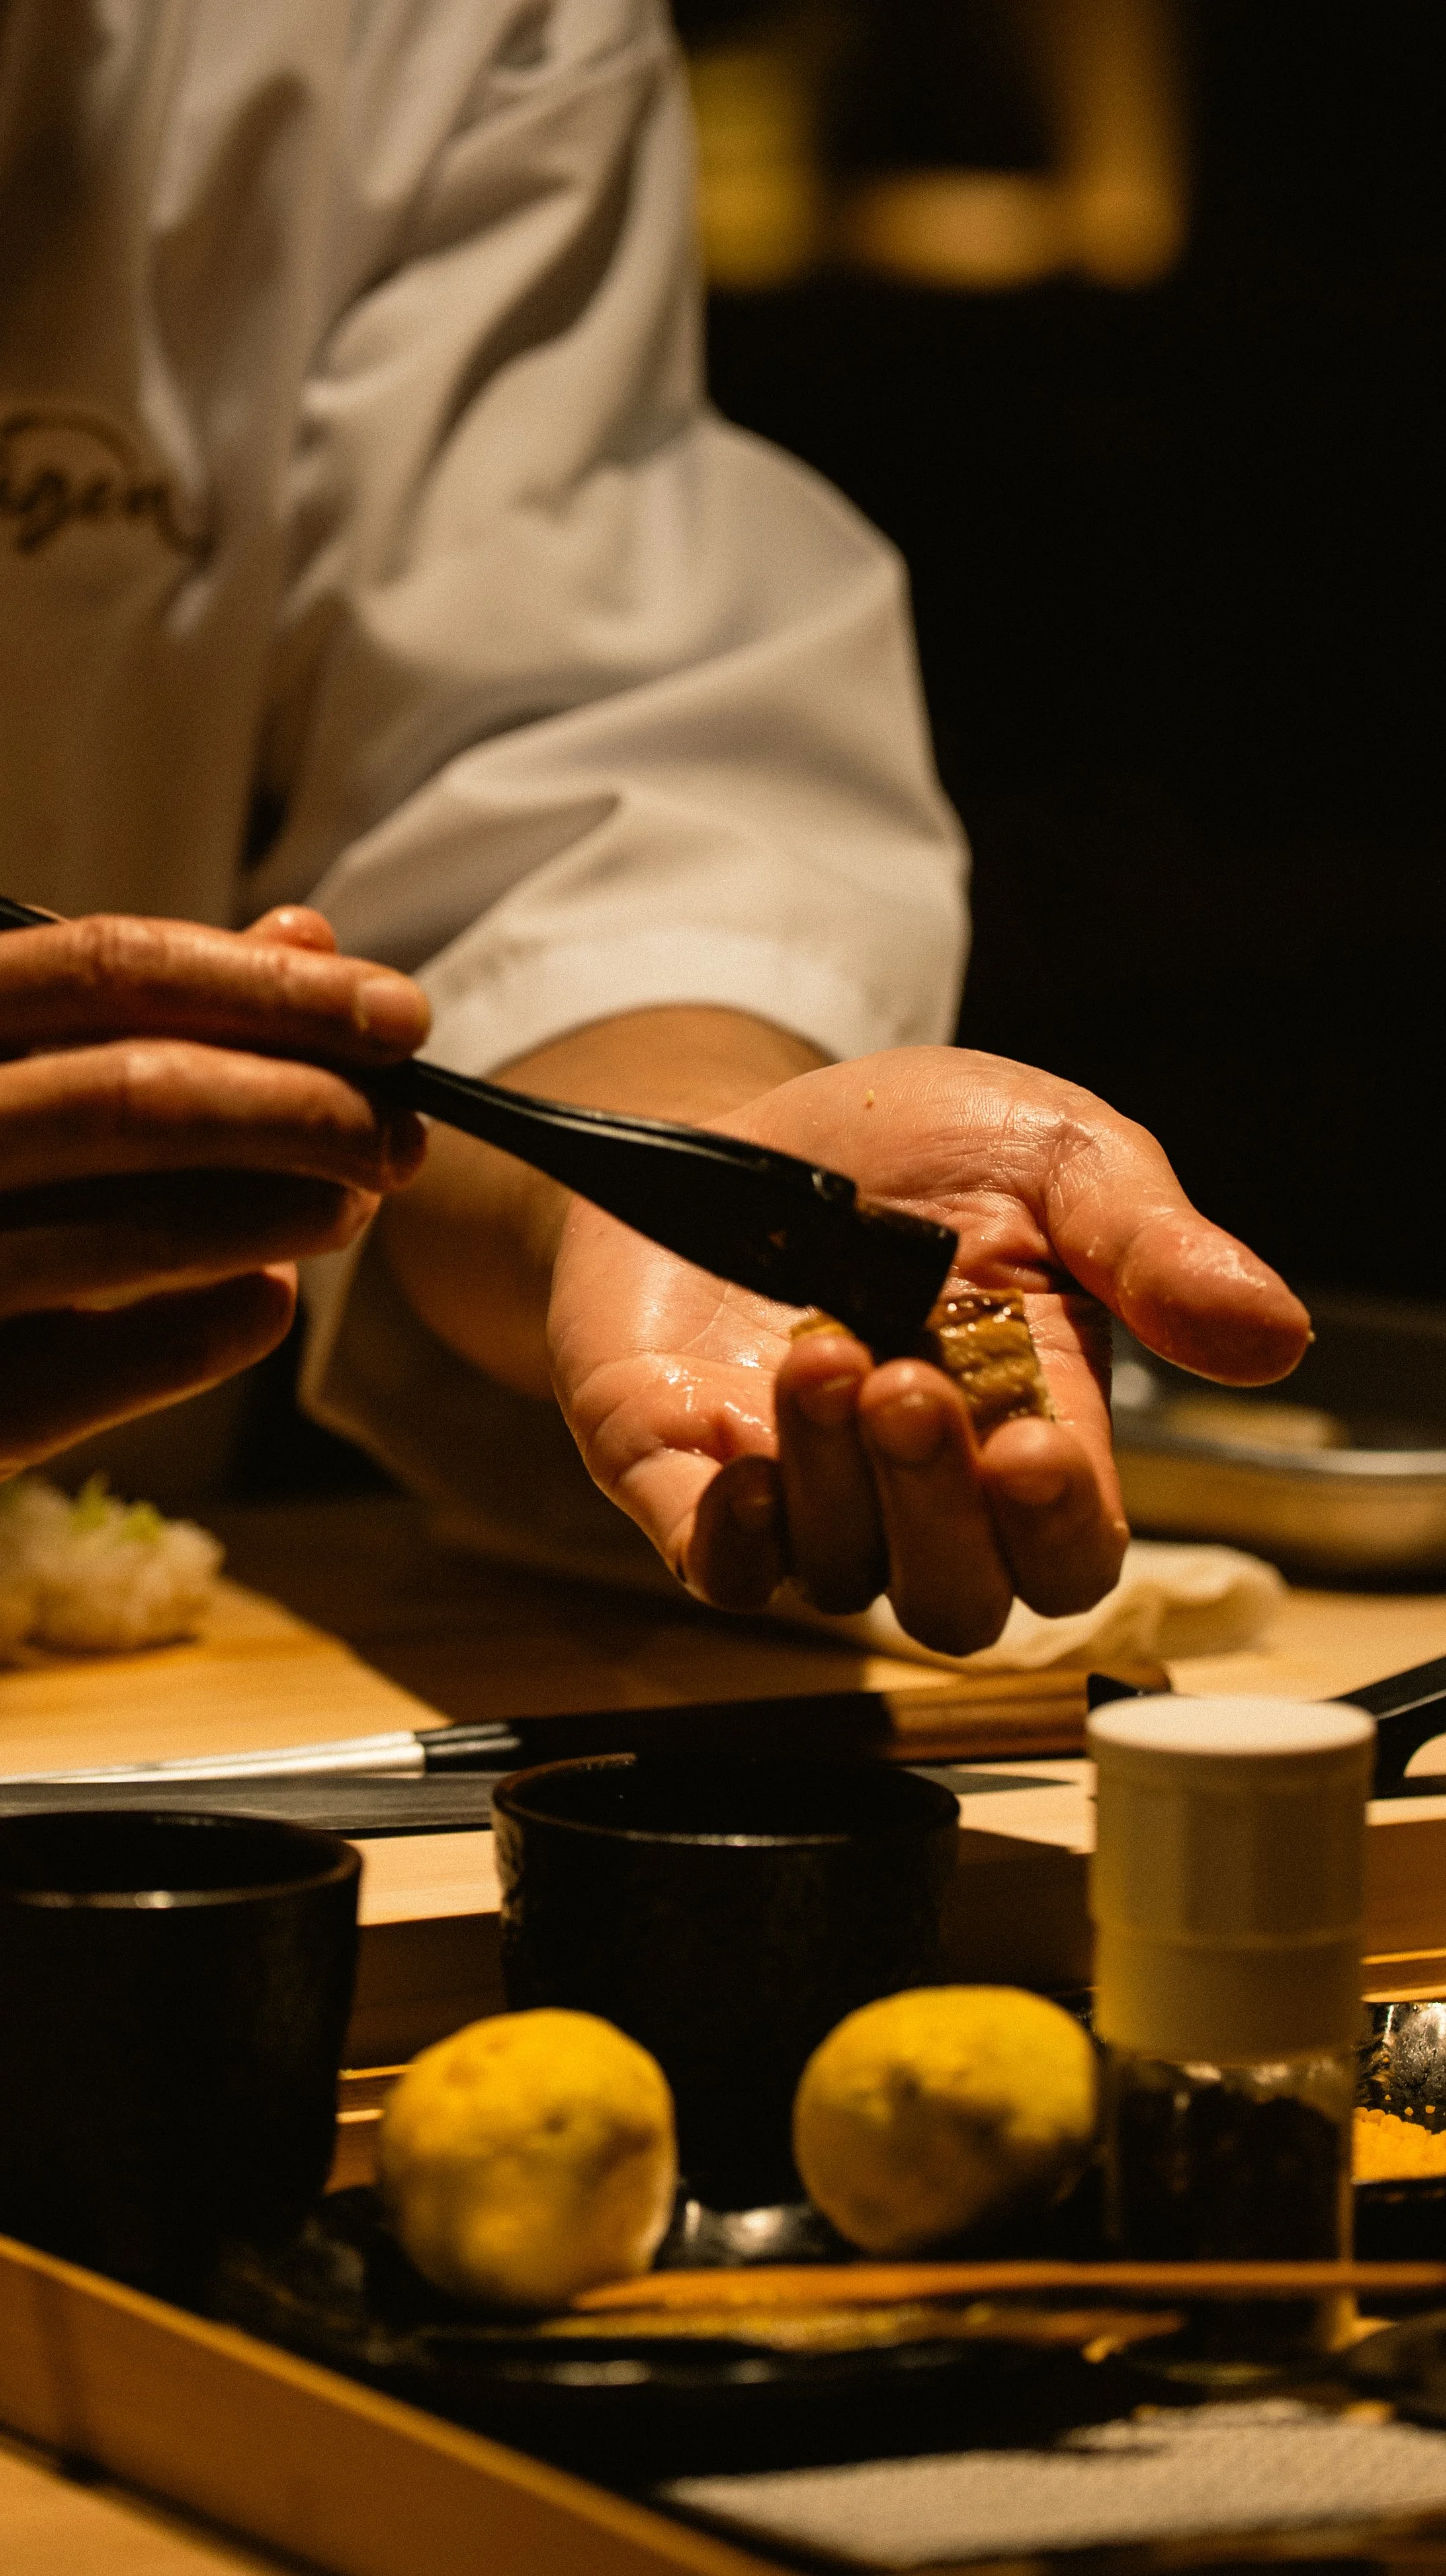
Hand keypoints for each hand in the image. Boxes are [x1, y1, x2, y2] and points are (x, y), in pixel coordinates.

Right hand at [0, 907, 428, 1473]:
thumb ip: (143, 1002)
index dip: (272, 988)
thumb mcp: (20, 1062)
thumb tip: (304, 936)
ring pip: (136, 1232)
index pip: (106, 969)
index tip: (402, 1016)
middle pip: (135, 1096)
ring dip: (284, 1212)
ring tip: (357, 1202)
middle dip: (304, 1108)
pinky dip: (220, 1328)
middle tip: (403, 1133)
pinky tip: (272, 1300)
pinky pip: (116, 1369)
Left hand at [548, 1045, 1309, 1652]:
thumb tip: (1274, 1332)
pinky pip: (721, 1568)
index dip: (1056, 1527)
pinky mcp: (687, 1479)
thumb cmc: (919, 1150)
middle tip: (909, 1385)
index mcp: (1032, 1425)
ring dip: (839, 1481)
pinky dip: (734, 1540)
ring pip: (839, 1573)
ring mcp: (803, 1493)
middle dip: (937, 1504)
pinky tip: (745, 1468)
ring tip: (823, 1354)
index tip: (1035, 1449)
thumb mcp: (1055, 1157)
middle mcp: (920, 1491)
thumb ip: (1149, 1246)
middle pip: (957, 1596)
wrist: (751, 1114)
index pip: (1068, 1550)